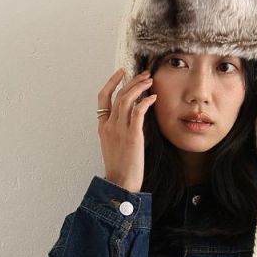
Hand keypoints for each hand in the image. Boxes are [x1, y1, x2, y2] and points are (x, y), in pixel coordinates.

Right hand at [97, 66, 157, 193]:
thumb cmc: (120, 169)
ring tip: (149, 81)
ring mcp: (120, 130)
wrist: (120, 184)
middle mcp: (109, 125)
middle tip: (144, 74)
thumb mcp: (115, 147)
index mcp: (103, 128)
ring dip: (139, 87)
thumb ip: (120, 131)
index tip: (121, 72)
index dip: (111, 82)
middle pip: (118, 95)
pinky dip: (146, 101)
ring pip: (127, 99)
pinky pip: (138, 112)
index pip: (103, 98)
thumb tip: (134, 119)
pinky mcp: (132, 136)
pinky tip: (153, 98)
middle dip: (131, 81)